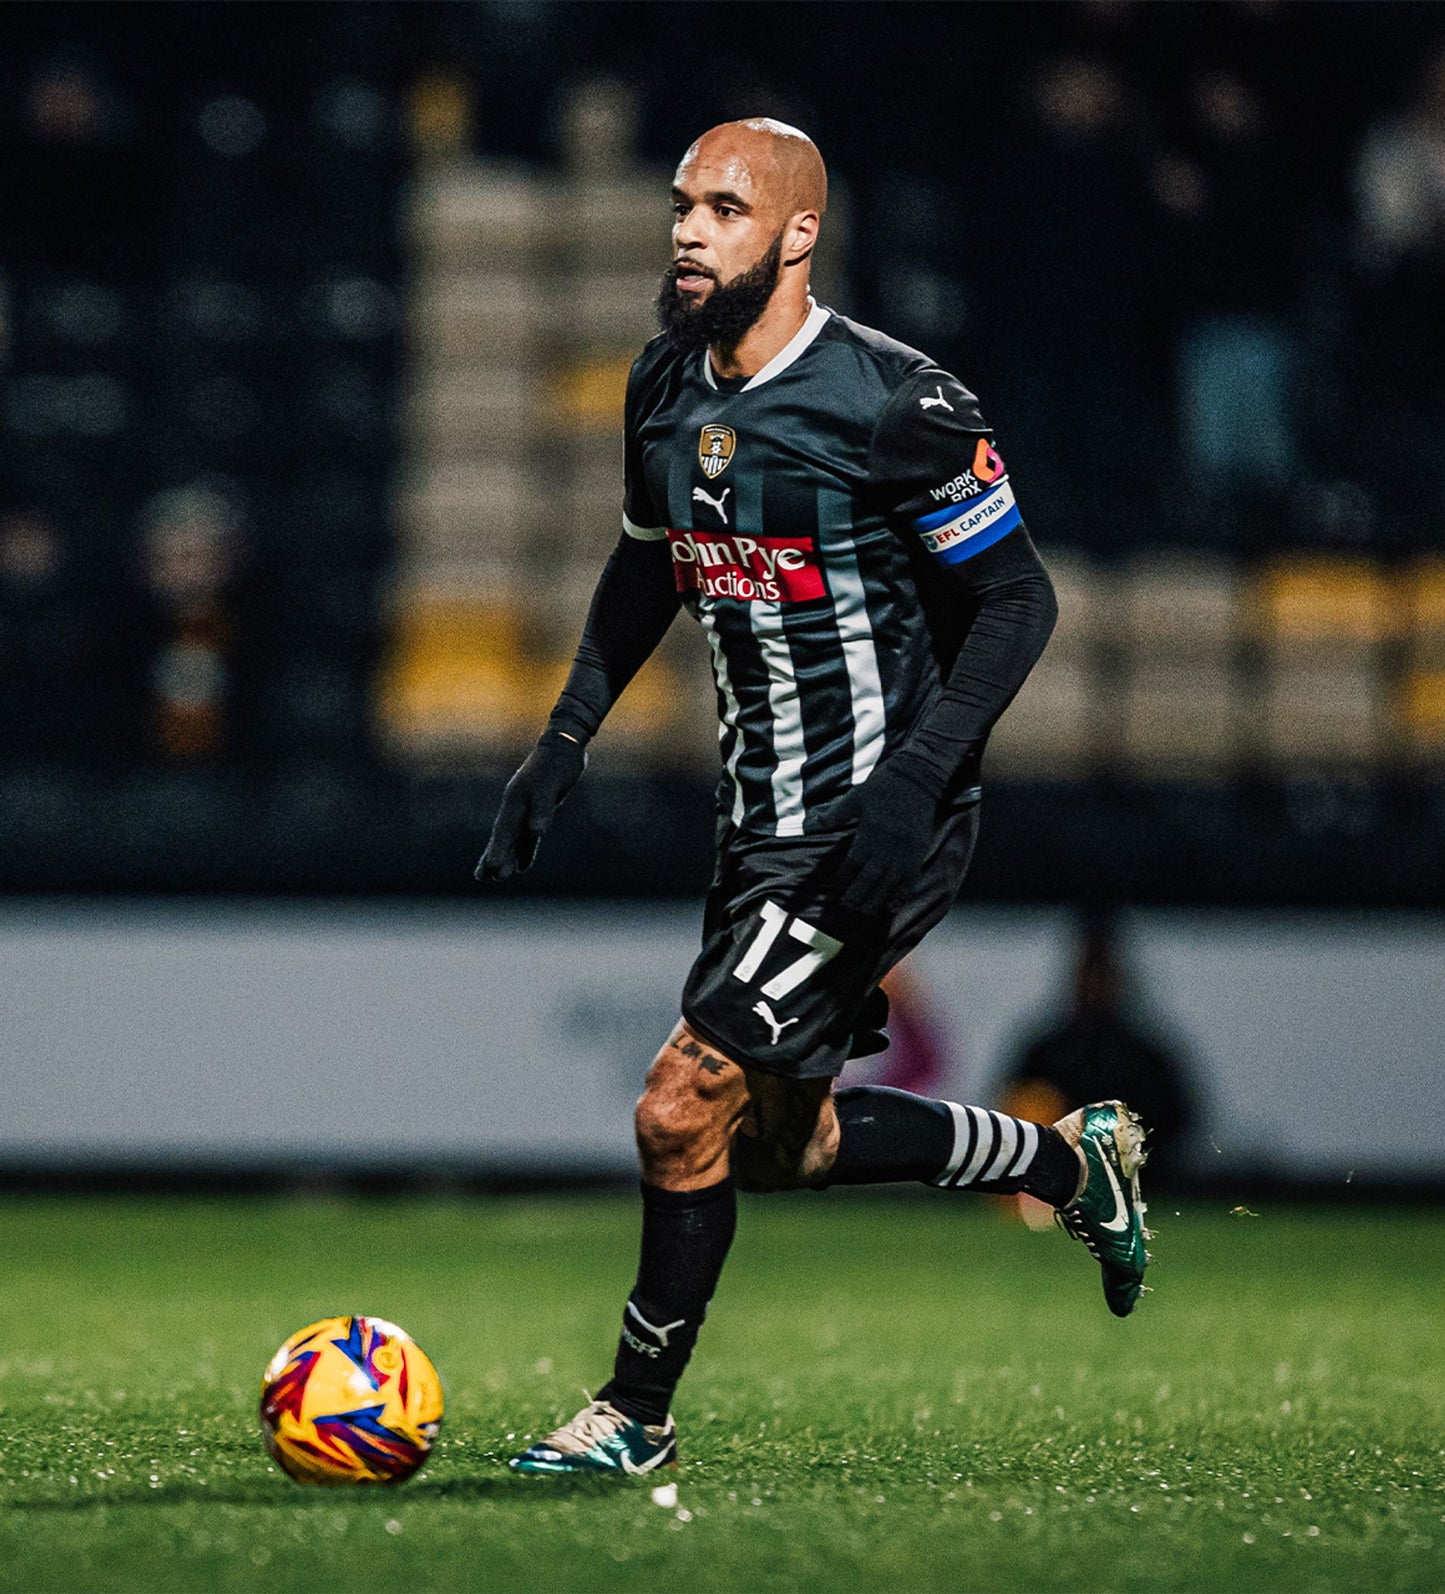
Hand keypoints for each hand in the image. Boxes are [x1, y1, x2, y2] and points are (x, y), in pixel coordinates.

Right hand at [475, 730, 586, 881]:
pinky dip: (525, 850)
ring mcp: (526, 809)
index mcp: (515, 800)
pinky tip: (522, 865)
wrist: (564, 747)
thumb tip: (536, 831)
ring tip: (497, 877)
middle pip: (503, 837)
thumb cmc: (557, 764)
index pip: (504, 831)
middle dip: (493, 856)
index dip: (497, 851)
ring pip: (514, 838)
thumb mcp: (550, 785)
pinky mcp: (539, 811)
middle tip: (481, 877)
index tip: (490, 869)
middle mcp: (516, 807)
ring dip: (507, 857)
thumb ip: (542, 808)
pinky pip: (528, 836)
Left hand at [832, 758, 939, 917]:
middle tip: (847, 908)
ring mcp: (904, 851)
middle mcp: (887, 846)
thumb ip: (835, 814)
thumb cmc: (884, 786)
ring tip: (866, 913)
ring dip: (876, 900)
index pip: (853, 864)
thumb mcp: (856, 796)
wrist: (919, 778)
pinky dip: (901, 896)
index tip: (837, 890)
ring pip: (889, 884)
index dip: (844, 879)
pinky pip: (910, 880)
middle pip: (870, 879)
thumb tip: (812, 824)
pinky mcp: (918, 852)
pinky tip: (892, 907)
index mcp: (869, 833)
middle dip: (858, 896)